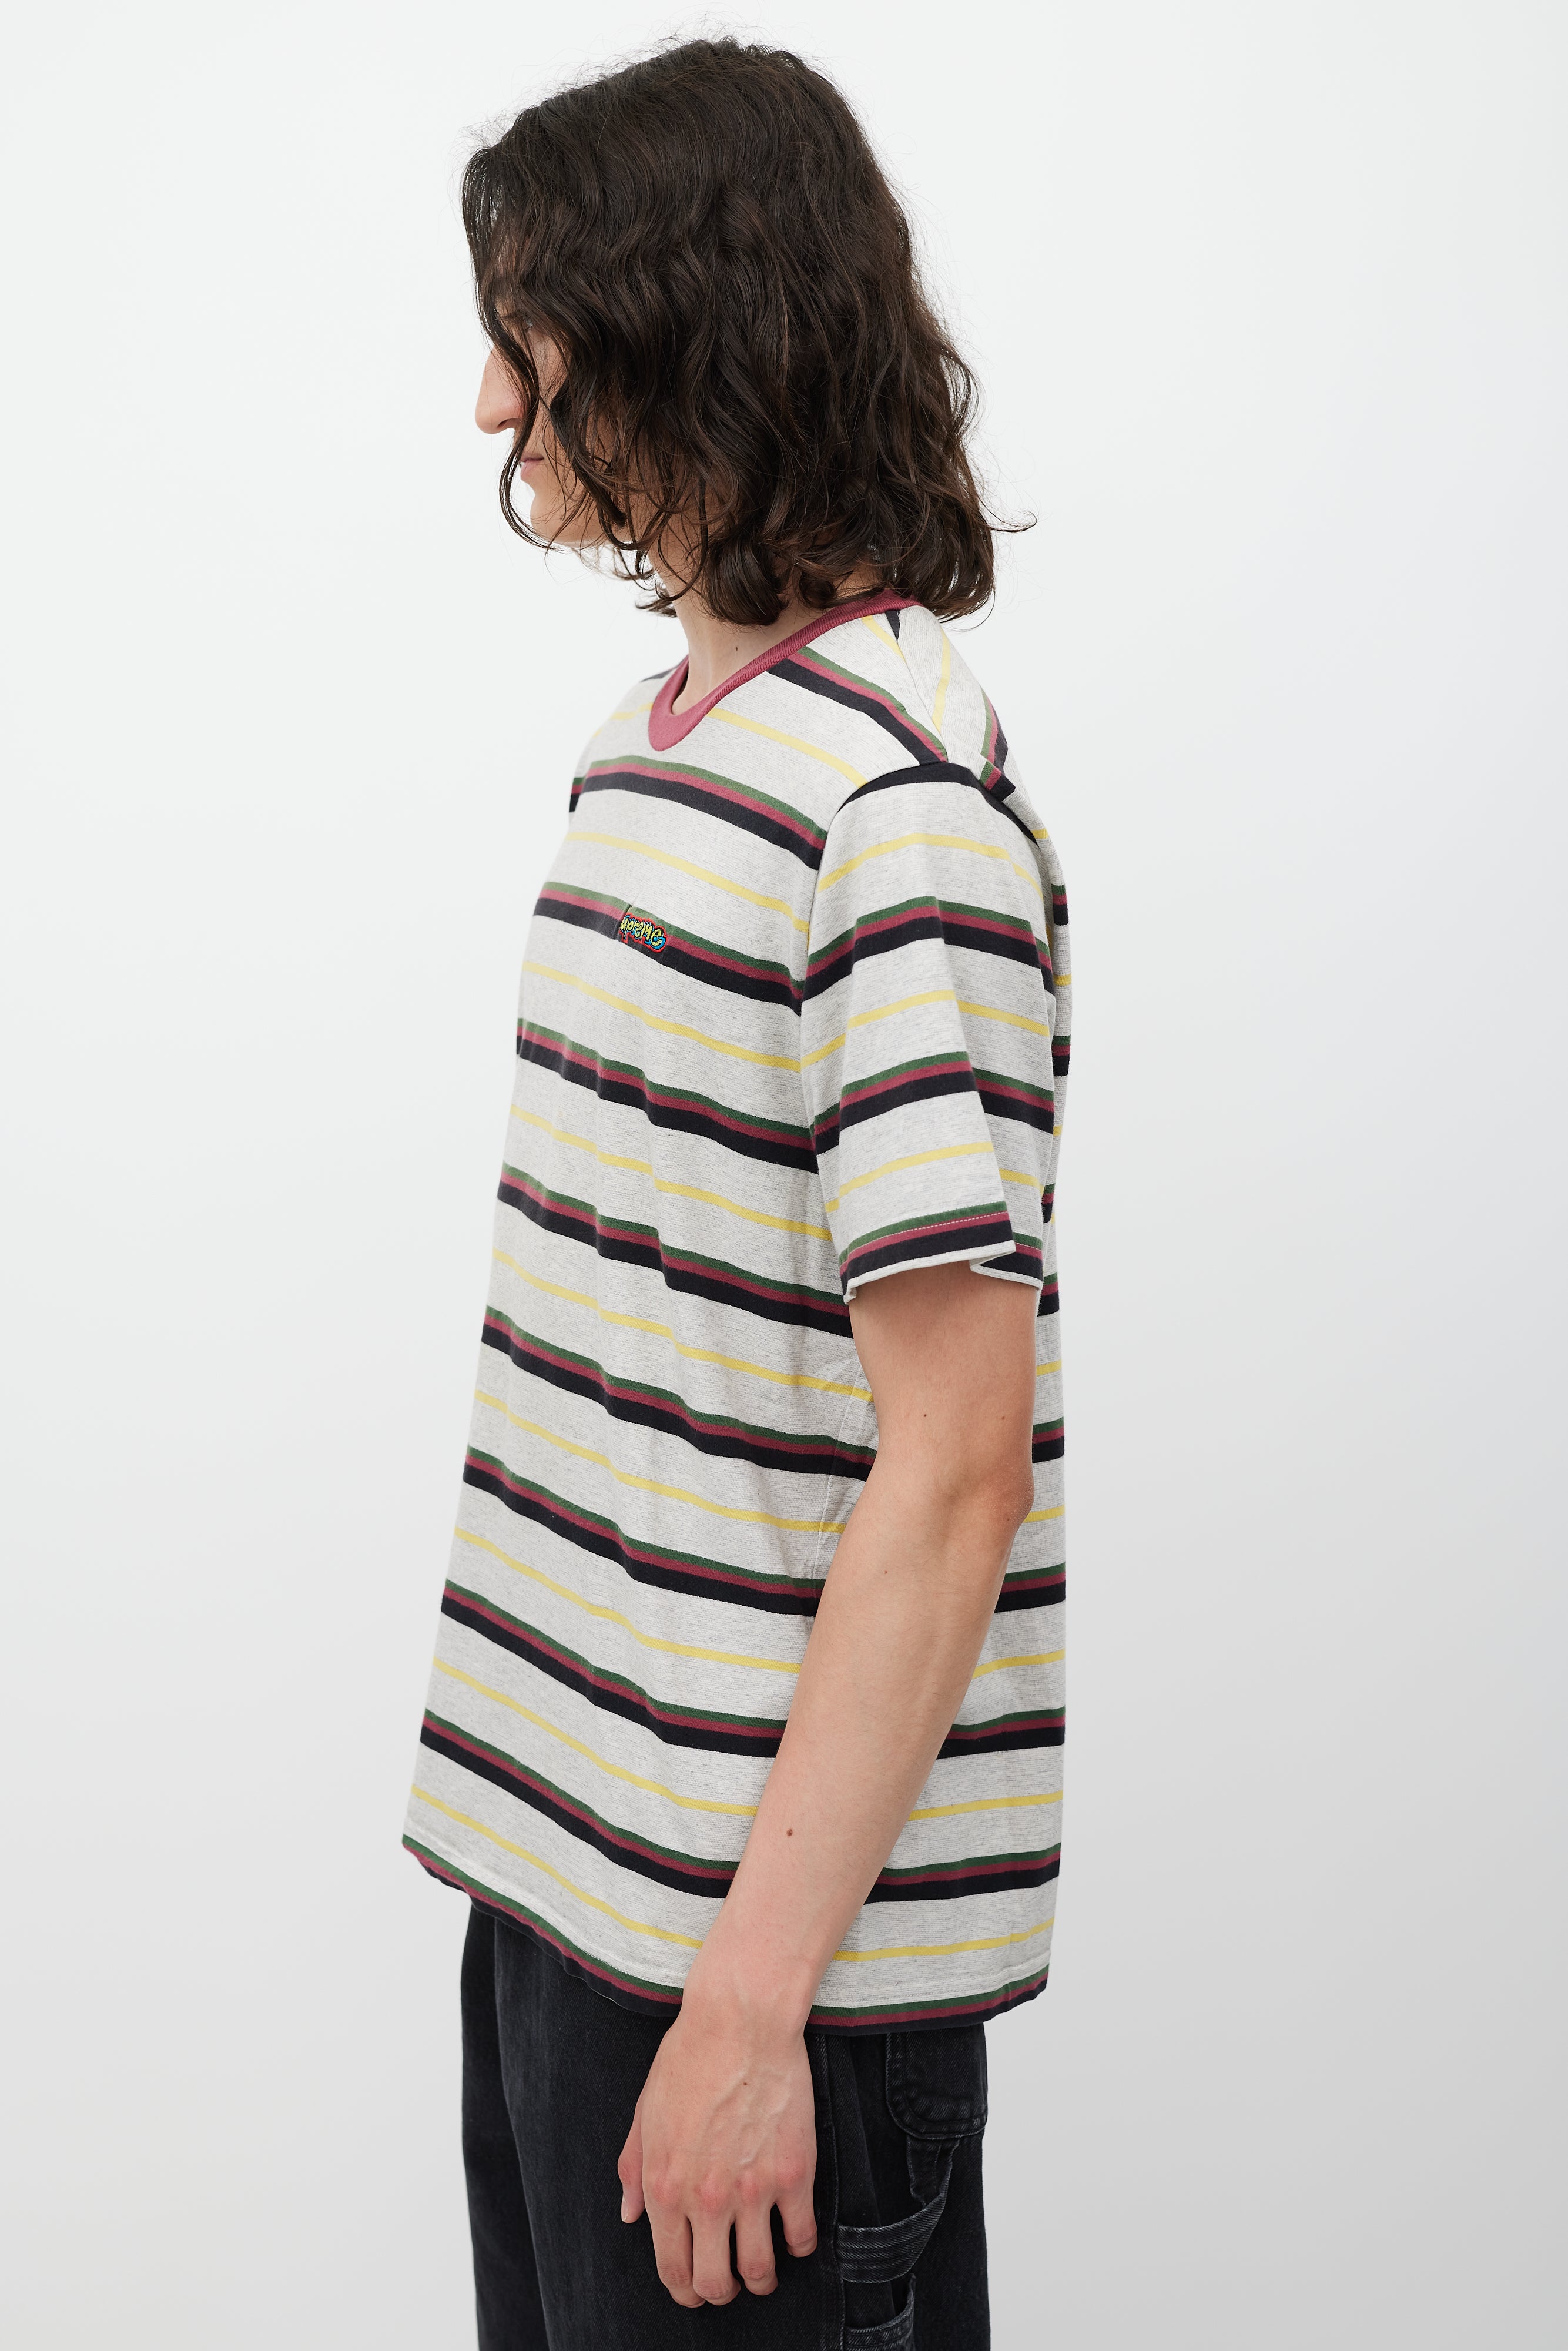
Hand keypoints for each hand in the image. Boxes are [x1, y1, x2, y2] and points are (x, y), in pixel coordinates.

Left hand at [616, 1984, 818, 2305]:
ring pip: (759, 2271)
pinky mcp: (794, 2173)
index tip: (695, 2289)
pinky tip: (794, 2234)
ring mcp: (752, 2189)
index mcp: (664, 2186)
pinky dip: (800, 2246)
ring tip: (763, 2269)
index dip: (685, 2290)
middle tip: (729, 2282)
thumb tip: (629, 2216)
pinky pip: (802, 2236)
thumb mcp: (645, 2112)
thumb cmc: (689, 2057)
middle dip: (721, 2292)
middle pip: (715, 2283)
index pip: (672, 2269)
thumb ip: (633, 2170)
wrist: (740, 2020)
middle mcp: (705, 2198)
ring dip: (761, 2280)